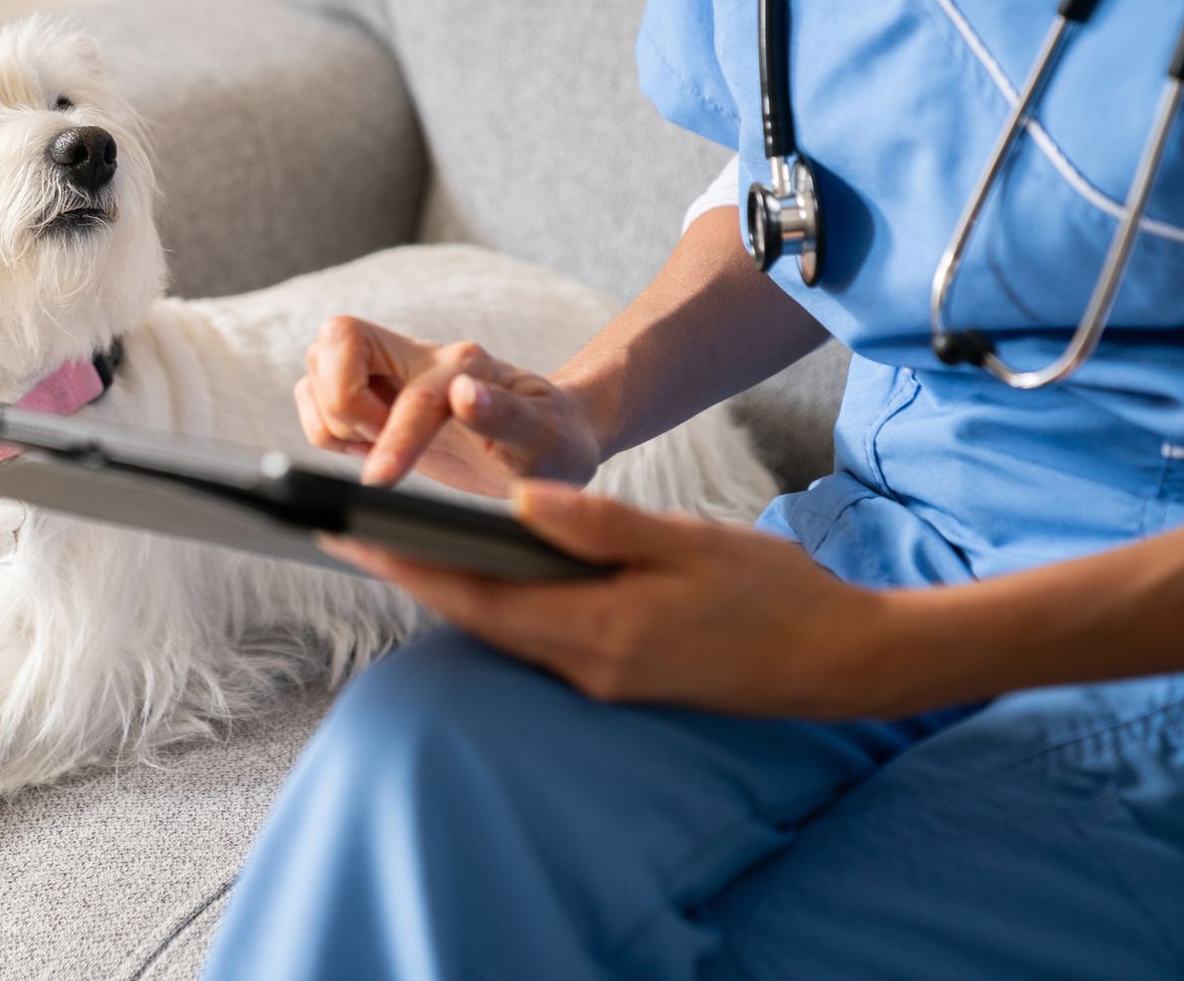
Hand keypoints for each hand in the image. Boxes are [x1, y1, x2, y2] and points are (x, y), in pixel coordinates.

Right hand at [295, 316, 602, 495]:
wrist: (548, 438)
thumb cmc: (550, 441)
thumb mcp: (542, 437)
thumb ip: (505, 416)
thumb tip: (466, 394)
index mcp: (463, 366)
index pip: (413, 393)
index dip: (394, 437)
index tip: (381, 479)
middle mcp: (420, 358)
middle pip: (339, 335)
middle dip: (341, 398)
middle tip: (374, 439)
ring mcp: (391, 373)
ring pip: (317, 364)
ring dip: (330, 414)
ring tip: (371, 445)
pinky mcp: (372, 396)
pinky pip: (314, 394)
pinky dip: (324, 426)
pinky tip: (364, 447)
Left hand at [326, 480, 905, 719]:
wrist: (842, 662)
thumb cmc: (774, 594)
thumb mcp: (690, 542)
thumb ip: (602, 526)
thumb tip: (520, 504)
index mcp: (598, 631)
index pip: (476, 598)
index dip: (404, 565)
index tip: (346, 532)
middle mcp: (587, 666)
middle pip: (474, 619)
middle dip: (407, 575)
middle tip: (341, 533)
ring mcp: (602, 678)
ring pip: (501, 631)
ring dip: (448, 590)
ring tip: (392, 543)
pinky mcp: (618, 677)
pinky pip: (536, 638)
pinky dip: (496, 604)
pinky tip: (480, 574)